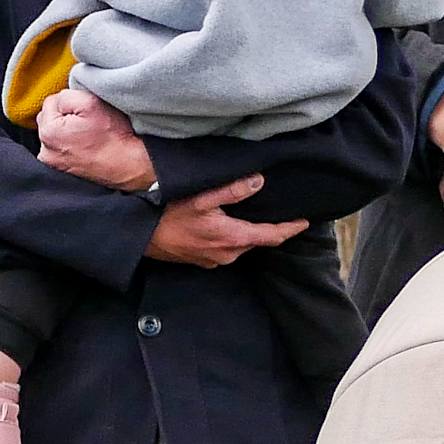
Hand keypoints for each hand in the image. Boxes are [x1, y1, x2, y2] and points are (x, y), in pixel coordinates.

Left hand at [33, 89, 156, 190]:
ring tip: (88, 133)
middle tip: (88, 121)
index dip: (73, 101)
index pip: (52, 101)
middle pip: (50, 117)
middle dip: (66, 114)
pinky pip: (61, 145)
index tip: (87, 111)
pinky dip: (70, 142)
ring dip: (67, 128)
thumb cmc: (114, 136)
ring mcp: (54, 162)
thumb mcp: (90, 102)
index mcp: (48, 133)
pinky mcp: (62, 168)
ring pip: (55, 131)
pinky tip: (86, 143)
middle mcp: (46, 151)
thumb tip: (59, 98)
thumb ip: (66, 95)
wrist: (129, 165)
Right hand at [143, 176, 310, 268]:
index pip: (271, 236)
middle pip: (256, 241)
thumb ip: (231, 189)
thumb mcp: (200, 197)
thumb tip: (259, 181)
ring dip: (245, 233)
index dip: (290, 229)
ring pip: (239, 246)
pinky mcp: (201, 261)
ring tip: (246, 216)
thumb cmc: (167, 215)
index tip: (304, 222)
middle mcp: (227, 254)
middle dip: (267, 229)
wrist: (139, 237)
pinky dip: (229, 239)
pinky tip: (220, 226)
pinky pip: (224, 250)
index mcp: (232, 238)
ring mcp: (213, 260)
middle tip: (276, 214)